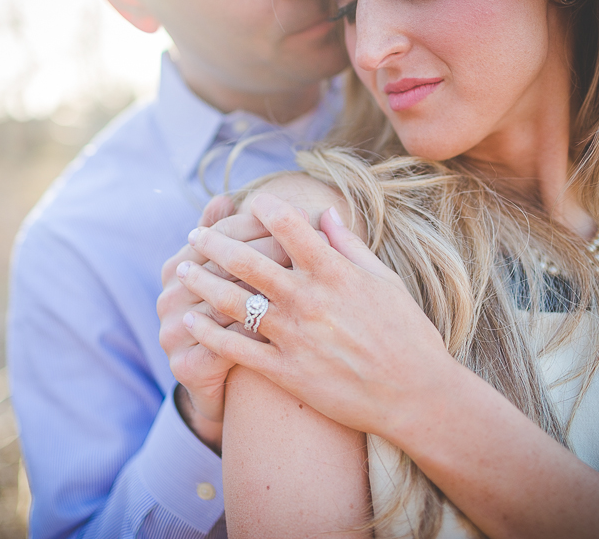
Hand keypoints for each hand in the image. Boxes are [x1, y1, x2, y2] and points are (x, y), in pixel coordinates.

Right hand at [157, 195, 290, 450]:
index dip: (263, 223)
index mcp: (176, 266)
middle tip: (315, 244)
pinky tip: (292, 325)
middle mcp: (169, 296)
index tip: (303, 216)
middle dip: (273, 252)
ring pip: (228, 303)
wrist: (221, 389)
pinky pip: (226, 346)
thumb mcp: (223, 275)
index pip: (222, 233)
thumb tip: (223, 196)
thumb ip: (225, 237)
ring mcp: (173, 332)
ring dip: (271, 292)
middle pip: (225, 266)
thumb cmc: (231, 319)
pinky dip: (259, 334)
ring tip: (310, 282)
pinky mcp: (186, 367)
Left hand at [178, 192, 454, 439]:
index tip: (249, 203)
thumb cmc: (407, 334)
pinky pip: (236, 348)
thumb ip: (349, 246)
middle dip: (214, 243)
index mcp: (334, 271)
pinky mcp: (285, 371)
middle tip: (195, 235)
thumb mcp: (385, 281)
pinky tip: (191, 322)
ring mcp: (294, 336)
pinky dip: (209, 333)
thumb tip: (325, 212)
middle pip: (246, 260)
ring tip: (183, 271)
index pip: (287, 225)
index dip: (263, 207)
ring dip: (202, 282)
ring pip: (232, 301)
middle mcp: (308, 299)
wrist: (415, 395)